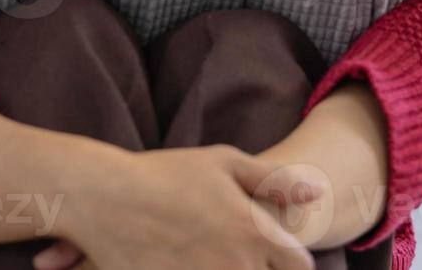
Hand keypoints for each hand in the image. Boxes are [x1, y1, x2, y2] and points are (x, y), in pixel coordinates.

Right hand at [37, 143, 324, 269]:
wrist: (103, 198)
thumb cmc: (164, 174)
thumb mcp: (223, 163)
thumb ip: (274, 181)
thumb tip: (317, 192)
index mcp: (254, 233)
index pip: (298, 266)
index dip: (292, 262)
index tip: (276, 256)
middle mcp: (237, 266)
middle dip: (260, 269)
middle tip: (230, 251)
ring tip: (207, 257)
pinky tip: (188, 265)